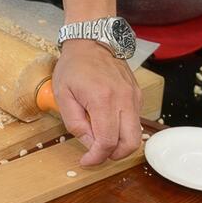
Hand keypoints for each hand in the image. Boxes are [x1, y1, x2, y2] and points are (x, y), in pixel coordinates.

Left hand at [52, 40, 142, 165]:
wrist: (92, 40)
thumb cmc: (74, 65)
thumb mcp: (63, 95)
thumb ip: (75, 123)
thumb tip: (89, 144)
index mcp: (103, 100)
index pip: (107, 142)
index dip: (97, 158)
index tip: (86, 161)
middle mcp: (124, 100)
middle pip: (130, 144)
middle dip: (113, 156)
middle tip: (96, 154)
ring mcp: (134, 97)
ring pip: (136, 135)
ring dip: (119, 144)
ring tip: (100, 140)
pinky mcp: (137, 95)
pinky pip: (134, 121)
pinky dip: (123, 130)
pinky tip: (107, 124)